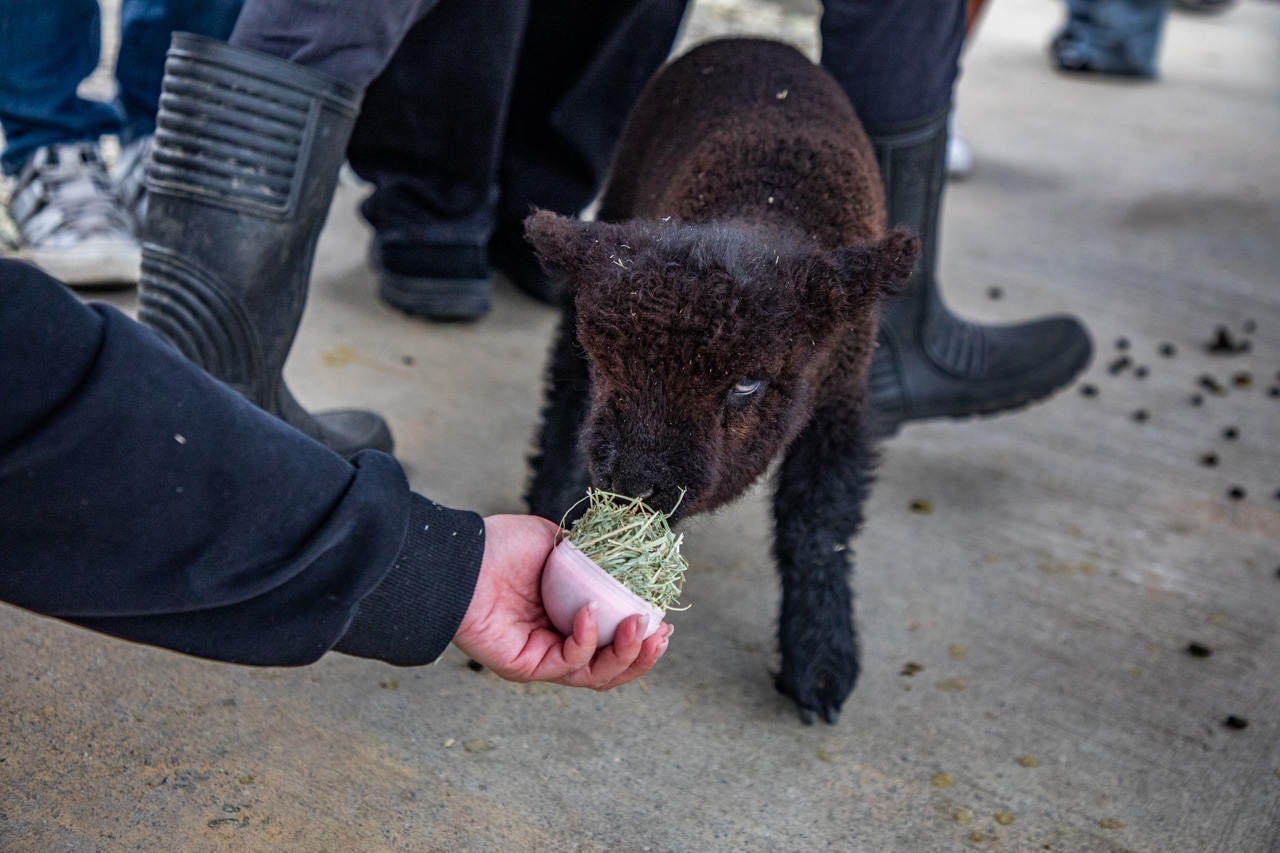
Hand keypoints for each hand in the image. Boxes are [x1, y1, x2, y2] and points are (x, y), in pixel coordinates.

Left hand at [451, 514, 669, 689]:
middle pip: (611, 668)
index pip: (612, 641)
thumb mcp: (555, 543)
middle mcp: (558, 645)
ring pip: (596, 675)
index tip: (664, 620)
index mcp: (568, 620)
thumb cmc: (499, 547)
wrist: (460, 558)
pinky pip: (567, 662)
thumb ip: (587, 554)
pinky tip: (587, 611)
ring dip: (625, 655)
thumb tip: (621, 555)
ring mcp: (543, 659)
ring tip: (641, 628)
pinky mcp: (526, 667)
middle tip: (661, 634)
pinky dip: (585, 639)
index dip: (642, 637)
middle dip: (643, 655)